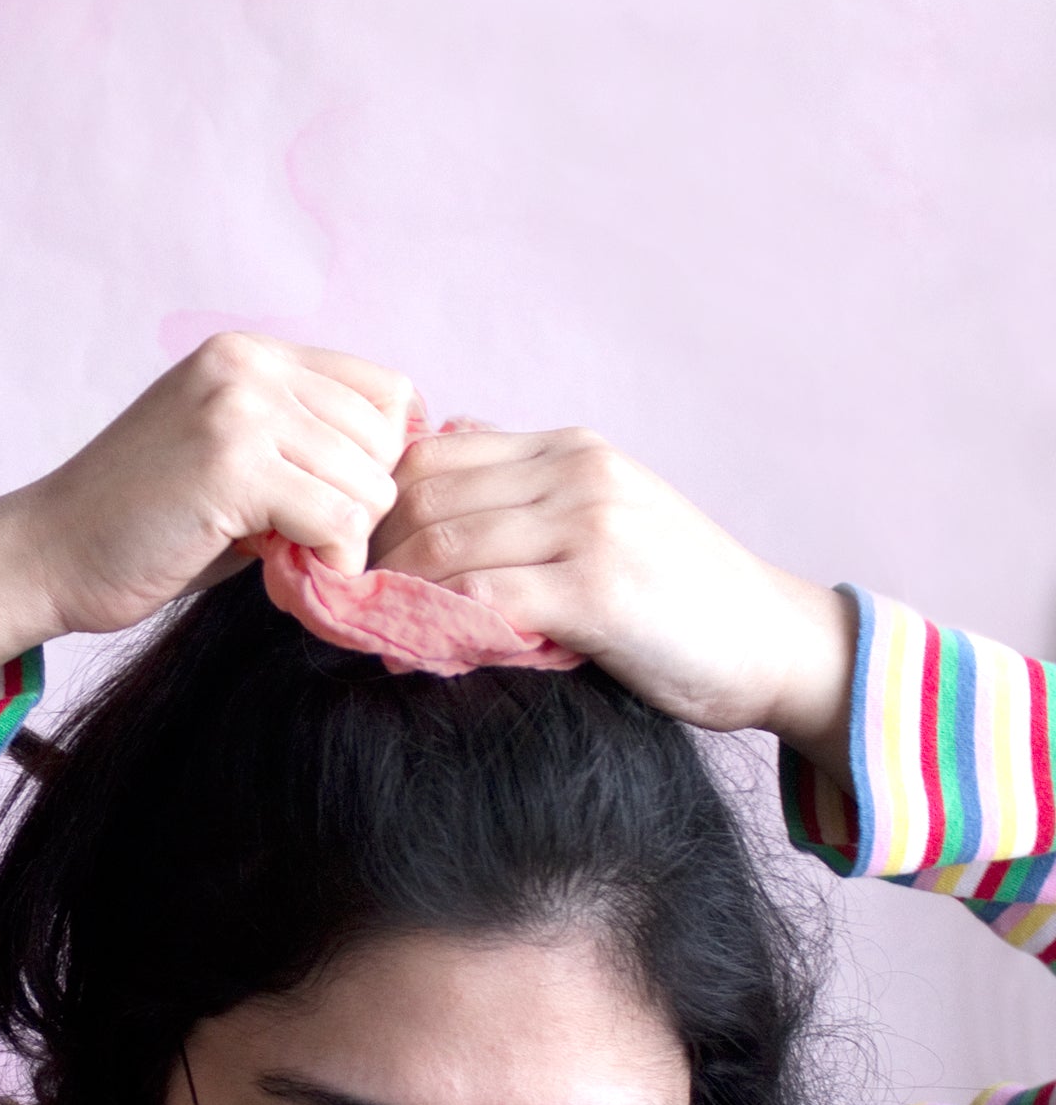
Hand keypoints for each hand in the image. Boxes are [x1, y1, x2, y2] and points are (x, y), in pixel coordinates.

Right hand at [0, 334, 416, 682]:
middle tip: (303, 542)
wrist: (49, 553)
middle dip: (360, 505)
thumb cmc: (144, 522)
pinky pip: (337, 520)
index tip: (338, 504)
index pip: (385, 391)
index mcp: (250, 354)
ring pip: (369, 485)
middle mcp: (248, 365)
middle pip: (385, 440)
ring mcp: (237, 409)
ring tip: (283, 556)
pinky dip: (327, 561)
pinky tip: (279, 571)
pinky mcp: (231, 465)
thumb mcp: (232, 455)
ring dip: (342, 539)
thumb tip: (398, 470)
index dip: (380, 460)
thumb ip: (302, 444)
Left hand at [370, 427, 855, 780]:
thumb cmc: (682, 598)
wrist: (775, 645)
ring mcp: (589, 523)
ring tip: (361, 632)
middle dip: (365, 552)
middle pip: (423, 495)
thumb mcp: (605, 517)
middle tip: (329, 603)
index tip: (343, 561)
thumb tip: (437, 465)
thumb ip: (528, 491)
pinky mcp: (597, 586)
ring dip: (388, 594)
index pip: (432, 456)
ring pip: (442, 544)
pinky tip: (411, 655)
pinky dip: (431, 626)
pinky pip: (480, 595)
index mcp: (570, 449)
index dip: (374, 508)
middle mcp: (576, 470)